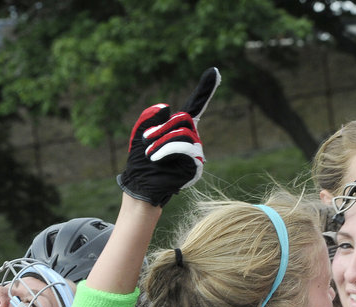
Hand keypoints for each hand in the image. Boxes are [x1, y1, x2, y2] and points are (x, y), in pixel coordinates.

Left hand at [117, 67, 220, 206]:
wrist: (141, 185)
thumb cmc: (140, 163)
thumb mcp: (140, 134)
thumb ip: (150, 118)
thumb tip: (167, 107)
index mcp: (178, 128)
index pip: (194, 106)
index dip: (205, 89)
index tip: (215, 71)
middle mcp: (190, 138)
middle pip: (184, 118)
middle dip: (162, 128)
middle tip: (147, 140)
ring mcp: (195, 152)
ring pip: (184, 133)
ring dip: (162, 141)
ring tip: (151, 154)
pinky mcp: (195, 165)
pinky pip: (185, 147)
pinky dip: (167, 149)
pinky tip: (156, 158)